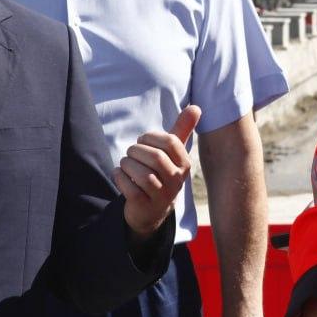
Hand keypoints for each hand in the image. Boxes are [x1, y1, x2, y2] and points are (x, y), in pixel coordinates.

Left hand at [116, 105, 200, 238]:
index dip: (151, 137)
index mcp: (185, 164)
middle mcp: (177, 181)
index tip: (142, 140)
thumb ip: (182, 129)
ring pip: (142, 175)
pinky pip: (130, 188)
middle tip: (131, 153)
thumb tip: (195, 107)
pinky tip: (120, 175)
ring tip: (125, 165)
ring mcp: (162, 196)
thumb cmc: (161, 173)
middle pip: (155, 157)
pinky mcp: (145, 206)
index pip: (170, 142)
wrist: (152, 210)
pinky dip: (120, 178)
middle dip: (136, 151)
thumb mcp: (173, 152)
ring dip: (126, 165)